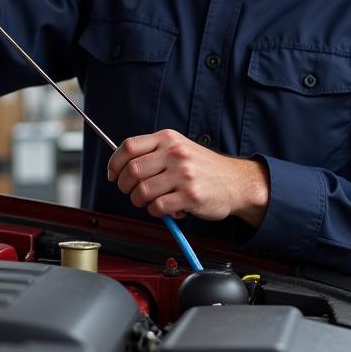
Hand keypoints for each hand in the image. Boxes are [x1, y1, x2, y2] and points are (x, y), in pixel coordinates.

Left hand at [107, 129, 269, 226]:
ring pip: (141, 192)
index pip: (129, 147)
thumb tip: (121, 166)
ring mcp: (183, 174)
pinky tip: (167, 209)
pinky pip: (157, 207)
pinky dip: (156, 212)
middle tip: (132, 192)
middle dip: (125, 186)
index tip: (113, 174)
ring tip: (152, 201)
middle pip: (131, 171)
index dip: (115, 163)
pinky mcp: (190, 196)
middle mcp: (175, 154)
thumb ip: (154, 153)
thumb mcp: (180, 148)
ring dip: (140, 202)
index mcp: (169, 139)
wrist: (237, 182)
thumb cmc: (204, 168)